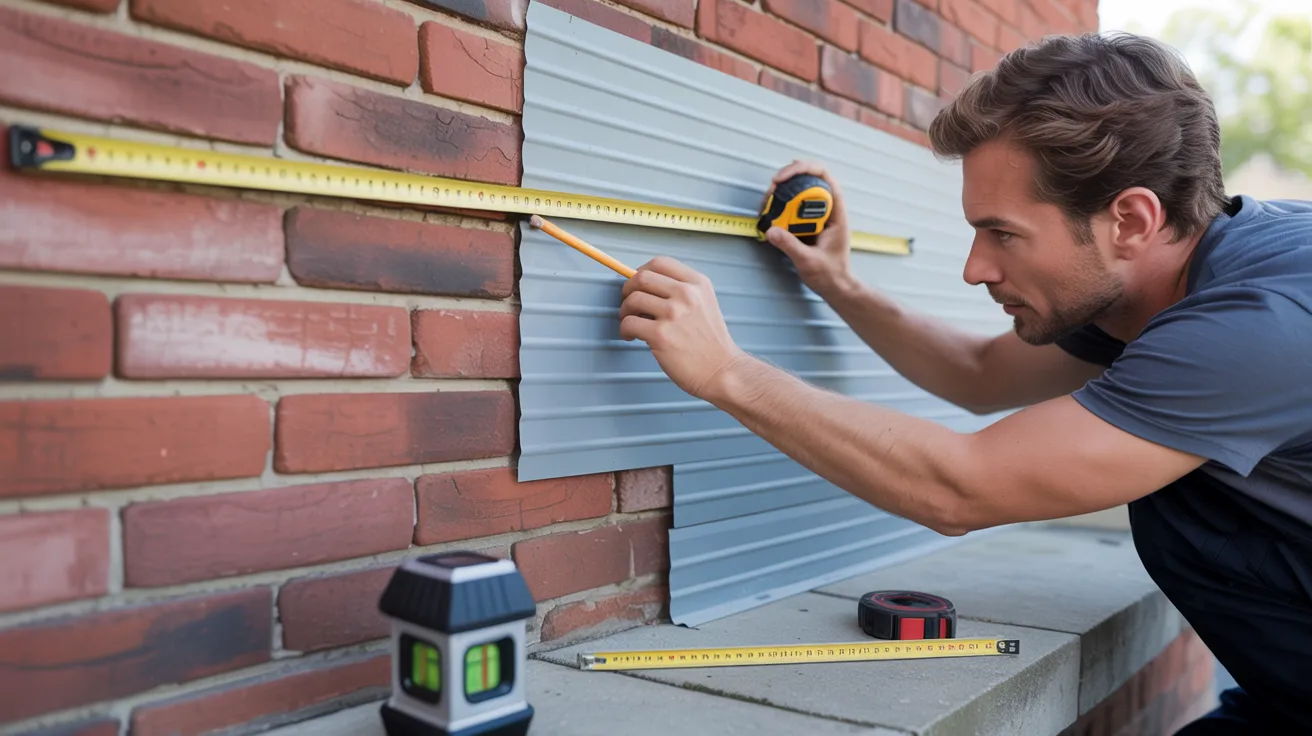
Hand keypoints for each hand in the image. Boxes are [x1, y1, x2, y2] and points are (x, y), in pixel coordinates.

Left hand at [618, 256, 748, 399]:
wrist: (722, 371)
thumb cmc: (711, 343)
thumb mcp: (705, 304)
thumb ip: (681, 292)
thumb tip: (644, 287)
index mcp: (698, 283)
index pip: (660, 263)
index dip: (642, 271)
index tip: (638, 284)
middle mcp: (686, 294)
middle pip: (642, 277)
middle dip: (628, 290)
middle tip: (629, 305)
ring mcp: (673, 314)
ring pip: (632, 299)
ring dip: (625, 311)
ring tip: (631, 323)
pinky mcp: (661, 335)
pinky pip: (629, 323)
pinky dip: (625, 330)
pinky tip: (632, 337)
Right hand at [761, 160, 855, 296]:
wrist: (836, 287)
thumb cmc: (831, 275)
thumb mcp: (809, 261)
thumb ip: (790, 246)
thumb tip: (771, 231)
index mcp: (836, 214)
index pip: (824, 178)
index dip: (804, 170)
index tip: (784, 178)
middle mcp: (827, 210)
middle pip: (810, 179)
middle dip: (789, 178)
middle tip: (772, 188)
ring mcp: (817, 216)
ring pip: (800, 192)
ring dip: (783, 191)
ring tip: (768, 200)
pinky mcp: (808, 223)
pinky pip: (794, 207)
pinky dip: (781, 206)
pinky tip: (770, 211)